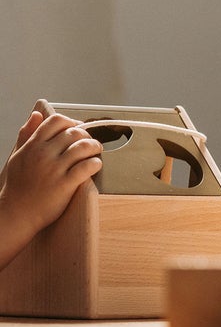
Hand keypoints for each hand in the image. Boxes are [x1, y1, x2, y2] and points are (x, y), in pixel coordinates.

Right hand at [0, 109, 102, 253]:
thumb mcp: (18, 155)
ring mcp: (55, 169)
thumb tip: (36, 114)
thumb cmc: (18, 186)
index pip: (56, 121)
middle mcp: (44, 153)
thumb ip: (27, 134)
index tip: (78, 128)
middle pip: (73, 132)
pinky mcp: (65, 184)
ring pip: (83, 147)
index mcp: (33, 145)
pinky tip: (96, 165)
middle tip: (90, 142)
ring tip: (96, 151)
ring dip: (94, 146)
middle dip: (86, 135)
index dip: (72, 122)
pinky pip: (86, 167)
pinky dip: (95, 163)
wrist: (17, 211)